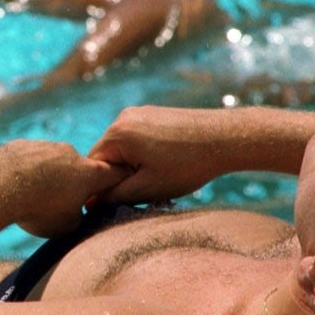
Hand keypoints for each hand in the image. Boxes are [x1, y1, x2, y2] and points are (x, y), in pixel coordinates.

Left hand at [0, 139, 126, 236]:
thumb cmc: (38, 209)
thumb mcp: (67, 225)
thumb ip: (78, 215)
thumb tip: (74, 209)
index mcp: (89, 173)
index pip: (114, 173)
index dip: (116, 181)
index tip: (113, 188)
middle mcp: (70, 153)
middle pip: (79, 168)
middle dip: (73, 184)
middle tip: (57, 203)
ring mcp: (45, 146)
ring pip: (52, 162)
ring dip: (47, 177)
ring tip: (30, 197)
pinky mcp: (22, 144)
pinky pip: (29, 159)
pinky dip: (25, 171)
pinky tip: (13, 186)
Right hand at [86, 106, 223, 204]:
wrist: (225, 138)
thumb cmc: (187, 165)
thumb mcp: (147, 188)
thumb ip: (113, 196)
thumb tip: (89, 202)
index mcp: (116, 134)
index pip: (92, 166)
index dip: (101, 187)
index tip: (121, 199)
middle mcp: (122, 117)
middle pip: (106, 155)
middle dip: (118, 174)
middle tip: (143, 189)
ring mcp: (138, 112)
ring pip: (122, 147)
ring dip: (131, 164)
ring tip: (159, 175)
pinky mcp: (153, 112)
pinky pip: (136, 137)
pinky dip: (142, 153)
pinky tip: (166, 162)